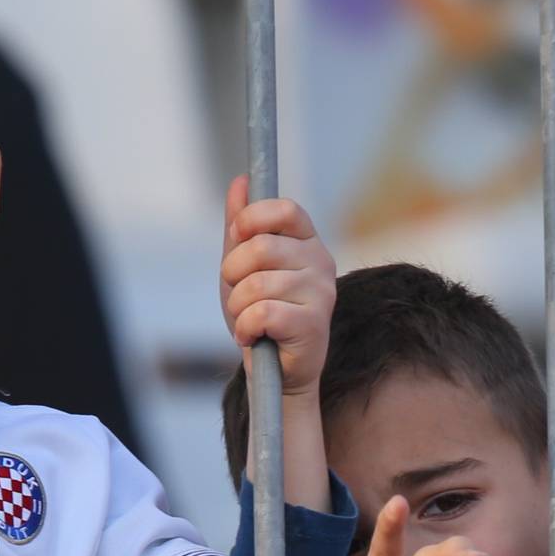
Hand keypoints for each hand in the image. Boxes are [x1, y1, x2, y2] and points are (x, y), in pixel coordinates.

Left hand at [219, 175, 335, 398]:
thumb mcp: (244, 268)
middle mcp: (321, 262)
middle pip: (262, 248)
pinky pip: (262, 313)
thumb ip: (242, 227)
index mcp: (307, 242)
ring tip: (247, 321)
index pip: (286, 210)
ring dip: (238, 308)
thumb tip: (240, 182)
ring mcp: (321, 293)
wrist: (274, 372)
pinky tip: (253, 337)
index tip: (238, 239)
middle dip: (233, 274)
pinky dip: (245, 328)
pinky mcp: (313, 324)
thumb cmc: (261, 317)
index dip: (253, 220)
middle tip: (239, 294)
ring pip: (257, 285)